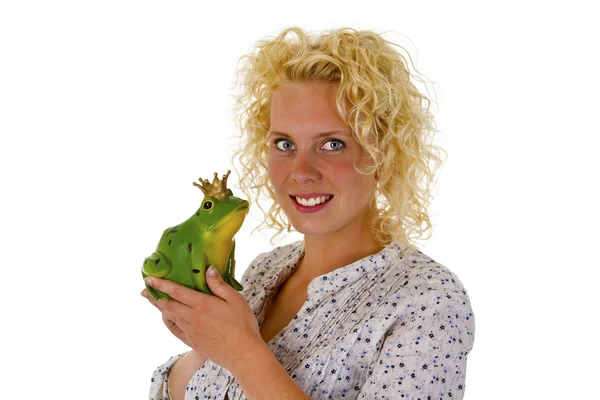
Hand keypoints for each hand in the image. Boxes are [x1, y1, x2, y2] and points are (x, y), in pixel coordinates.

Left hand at [143, 266, 264, 370]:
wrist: (242, 353)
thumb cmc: (242, 324)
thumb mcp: (235, 300)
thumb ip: (219, 285)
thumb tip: (208, 269)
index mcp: (202, 304)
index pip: (176, 291)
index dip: (162, 284)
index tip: (149, 279)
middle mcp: (192, 317)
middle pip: (168, 305)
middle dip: (155, 296)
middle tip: (144, 290)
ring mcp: (190, 331)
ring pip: (170, 316)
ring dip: (160, 307)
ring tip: (153, 301)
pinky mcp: (193, 341)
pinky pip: (175, 329)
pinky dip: (168, 322)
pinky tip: (168, 319)